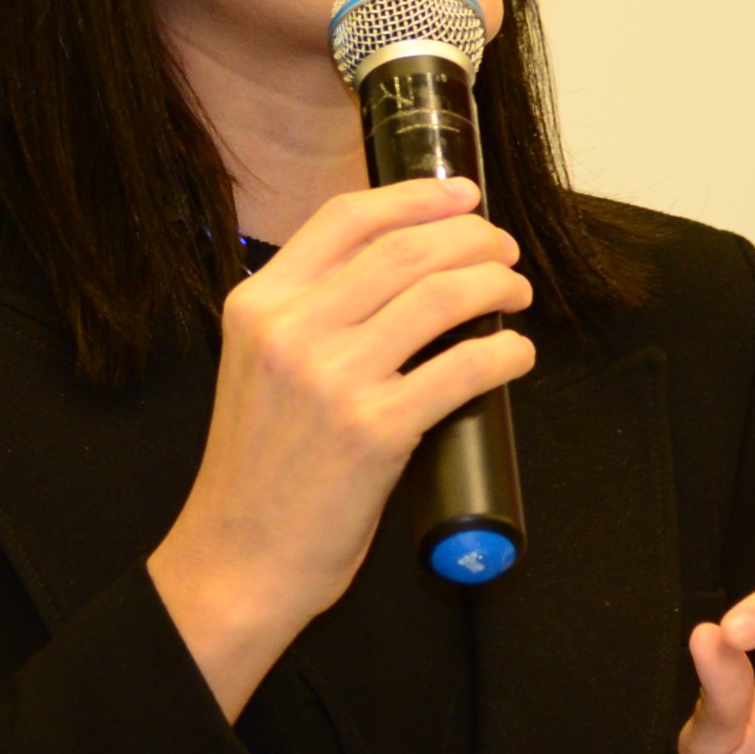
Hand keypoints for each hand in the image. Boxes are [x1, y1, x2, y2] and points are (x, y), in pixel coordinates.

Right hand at [146, 175, 535, 717]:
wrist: (238, 559)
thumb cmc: (259, 469)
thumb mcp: (258, 366)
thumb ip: (309, 314)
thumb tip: (402, 267)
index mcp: (257, 305)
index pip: (346, 218)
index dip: (416, 196)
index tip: (462, 194)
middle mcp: (290, 331)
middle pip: (405, 249)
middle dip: (472, 238)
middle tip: (503, 251)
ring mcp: (332, 379)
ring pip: (441, 296)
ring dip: (496, 285)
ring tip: (515, 293)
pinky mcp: (374, 430)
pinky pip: (462, 367)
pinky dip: (505, 353)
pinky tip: (516, 355)